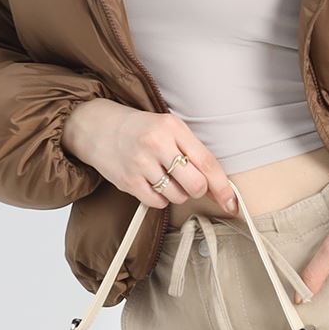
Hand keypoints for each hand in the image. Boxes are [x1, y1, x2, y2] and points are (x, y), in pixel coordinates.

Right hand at [60, 101, 236, 214]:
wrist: (97, 127)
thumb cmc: (139, 129)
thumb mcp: (168, 128)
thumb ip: (192, 152)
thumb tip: (218, 186)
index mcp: (173, 127)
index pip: (207, 162)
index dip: (223, 186)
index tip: (231, 202)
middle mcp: (157, 144)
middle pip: (195, 185)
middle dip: (196, 189)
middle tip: (187, 181)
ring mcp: (141, 163)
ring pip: (177, 196)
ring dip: (177, 193)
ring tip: (163, 176)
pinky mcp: (128, 181)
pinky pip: (157, 202)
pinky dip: (159, 198)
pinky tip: (151, 183)